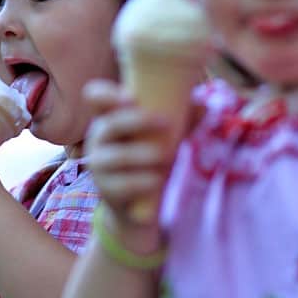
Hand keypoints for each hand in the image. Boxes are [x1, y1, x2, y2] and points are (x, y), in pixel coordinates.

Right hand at [83, 79, 173, 228]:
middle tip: (168, 123)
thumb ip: (181, 119)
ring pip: (116, 157)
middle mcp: (98, 138)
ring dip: (144, 154)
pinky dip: (142, 181)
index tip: (131, 97)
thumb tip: (204, 108)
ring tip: (168, 156)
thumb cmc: (150, 157)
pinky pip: (122, 185)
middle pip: (110, 124)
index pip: (94, 96)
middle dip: (139, 121)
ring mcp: (98, 165)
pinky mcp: (106, 190)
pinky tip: (157, 180)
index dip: (106, 93)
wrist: (137, 204)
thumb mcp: (164, 136)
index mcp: (109, 117)